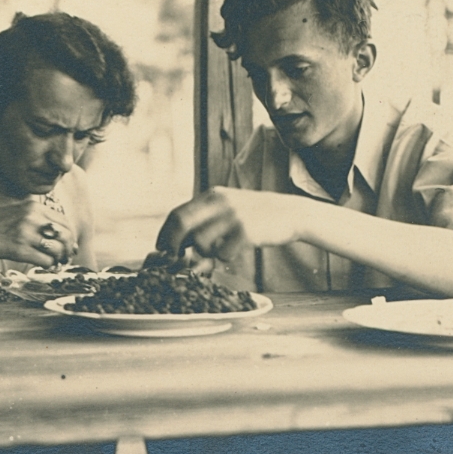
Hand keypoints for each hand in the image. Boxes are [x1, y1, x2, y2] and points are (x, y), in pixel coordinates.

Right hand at [0, 198, 75, 266]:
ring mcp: (26, 234)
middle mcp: (33, 219)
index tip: (70, 245)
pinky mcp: (19, 250)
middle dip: (68, 249)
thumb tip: (61, 234)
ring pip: (57, 249)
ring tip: (56, 262)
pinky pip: (45, 261)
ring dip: (59, 258)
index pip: (65, 222)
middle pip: (65, 235)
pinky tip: (44, 265)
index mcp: (35, 208)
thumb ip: (39, 218)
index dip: (70, 236)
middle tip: (65, 256)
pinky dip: (48, 265)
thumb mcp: (20, 211)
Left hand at [155, 187, 299, 262]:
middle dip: (172, 244)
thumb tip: (181, 240)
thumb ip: (207, 217)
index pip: (178, 213)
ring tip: (219, 252)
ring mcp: (233, 215)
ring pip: (200, 241)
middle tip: (172, 259)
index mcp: (213, 194)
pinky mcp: (246, 231)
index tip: (161, 248)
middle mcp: (220, 201)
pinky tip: (236, 251)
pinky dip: (224, 258)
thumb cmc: (257, 215)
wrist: (291, 213)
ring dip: (204, 254)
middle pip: (182, 223)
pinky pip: (222, 252)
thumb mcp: (230, 205)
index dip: (165, 234)